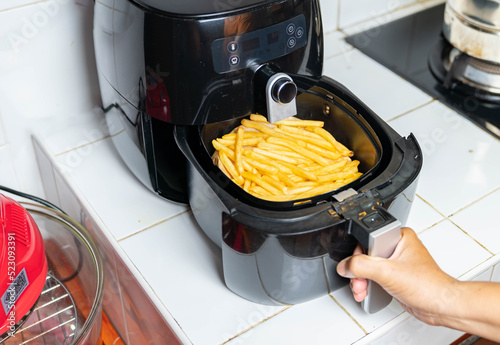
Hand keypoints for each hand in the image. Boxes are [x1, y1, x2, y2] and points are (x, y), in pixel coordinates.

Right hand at [336, 227, 456, 325]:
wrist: (441, 306)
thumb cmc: (429, 286)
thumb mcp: (388, 272)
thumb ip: (362, 266)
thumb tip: (345, 266)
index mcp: (398, 236)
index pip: (367, 239)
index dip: (359, 254)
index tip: (357, 266)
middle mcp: (396, 247)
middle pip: (365, 254)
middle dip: (358, 271)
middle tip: (360, 281)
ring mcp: (395, 262)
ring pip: (367, 267)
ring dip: (361, 280)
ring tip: (362, 289)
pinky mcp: (394, 276)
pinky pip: (373, 276)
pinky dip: (367, 285)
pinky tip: (367, 292)